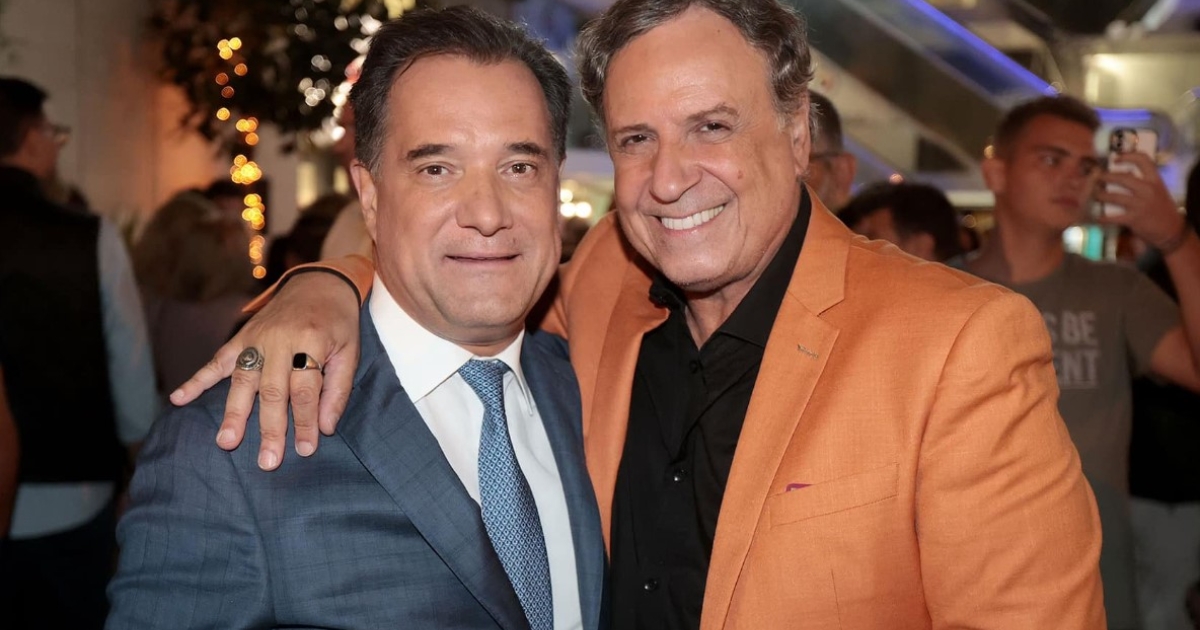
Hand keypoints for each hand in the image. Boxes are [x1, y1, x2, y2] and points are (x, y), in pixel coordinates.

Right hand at [170, 272, 361, 469]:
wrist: (319, 283)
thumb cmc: (338, 323)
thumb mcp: (350, 351)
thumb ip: (337, 389)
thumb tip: (325, 428)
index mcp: (311, 342)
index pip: (306, 390)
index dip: (305, 421)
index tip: (305, 450)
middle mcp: (280, 340)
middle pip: (272, 391)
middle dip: (270, 428)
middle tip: (267, 462)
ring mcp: (256, 338)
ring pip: (243, 381)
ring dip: (234, 413)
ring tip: (226, 442)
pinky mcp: (241, 337)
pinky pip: (217, 361)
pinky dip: (197, 380)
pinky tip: (178, 399)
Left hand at [1094, 152, 1185, 248]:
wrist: (1172, 230)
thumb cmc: (1162, 208)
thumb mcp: (1158, 190)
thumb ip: (1144, 182)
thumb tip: (1122, 174)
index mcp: (1155, 180)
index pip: (1143, 160)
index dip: (1128, 156)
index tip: (1115, 158)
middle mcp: (1148, 190)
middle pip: (1122, 178)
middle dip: (1105, 177)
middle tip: (1096, 178)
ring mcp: (1140, 204)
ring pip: (1113, 196)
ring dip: (1100, 195)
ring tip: (1094, 195)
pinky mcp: (1133, 219)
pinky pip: (1112, 217)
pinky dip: (1102, 218)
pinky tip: (1096, 217)